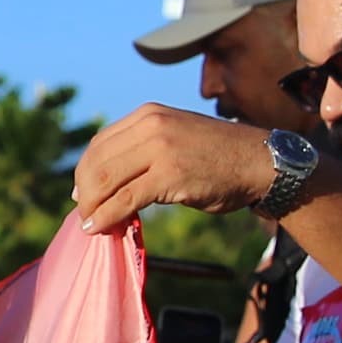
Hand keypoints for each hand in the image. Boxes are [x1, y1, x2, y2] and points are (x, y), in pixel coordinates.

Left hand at [71, 106, 278, 229]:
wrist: (259, 162)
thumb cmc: (219, 155)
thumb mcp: (176, 135)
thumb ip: (144, 148)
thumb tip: (110, 177)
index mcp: (148, 114)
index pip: (100, 143)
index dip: (85, 171)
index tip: (82, 193)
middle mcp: (150, 125)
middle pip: (97, 161)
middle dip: (84, 191)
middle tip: (85, 213)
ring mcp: (160, 149)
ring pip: (106, 180)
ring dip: (92, 206)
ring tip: (90, 223)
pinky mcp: (169, 175)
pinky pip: (125, 199)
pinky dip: (106, 216)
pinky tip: (98, 228)